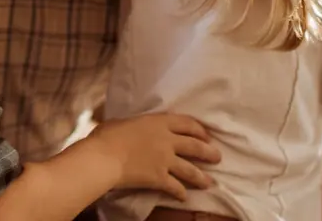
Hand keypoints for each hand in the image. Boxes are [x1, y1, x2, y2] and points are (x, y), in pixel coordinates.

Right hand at [83, 113, 220, 201]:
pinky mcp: (159, 178)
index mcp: (158, 122)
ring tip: (209, 183)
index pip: (186, 123)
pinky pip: (175, 187)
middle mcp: (167, 140)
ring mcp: (165, 160)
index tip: (206, 134)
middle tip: (217, 158)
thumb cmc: (107, 136)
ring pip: (190, 169)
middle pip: (194, 146)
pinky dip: (180, 193)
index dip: (199, 129)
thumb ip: (135, 126)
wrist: (104, 157)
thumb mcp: (123, 122)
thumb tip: (131, 127)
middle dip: (208, 152)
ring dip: (201, 177)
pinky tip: (184, 198)